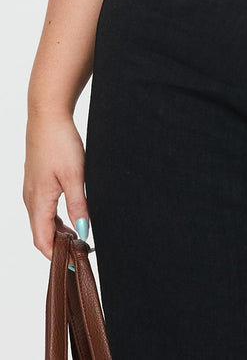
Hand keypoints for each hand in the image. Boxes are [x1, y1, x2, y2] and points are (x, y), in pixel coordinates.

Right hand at [23, 113, 89, 260]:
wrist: (48, 117)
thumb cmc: (59, 143)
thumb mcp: (75, 176)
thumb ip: (79, 205)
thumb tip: (83, 231)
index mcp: (38, 202)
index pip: (42, 241)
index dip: (57, 255)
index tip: (75, 262)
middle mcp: (31, 199)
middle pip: (41, 233)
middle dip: (59, 246)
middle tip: (81, 251)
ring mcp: (32, 189)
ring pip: (42, 221)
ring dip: (58, 232)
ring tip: (79, 236)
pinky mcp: (36, 181)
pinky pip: (43, 208)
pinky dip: (55, 218)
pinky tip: (70, 214)